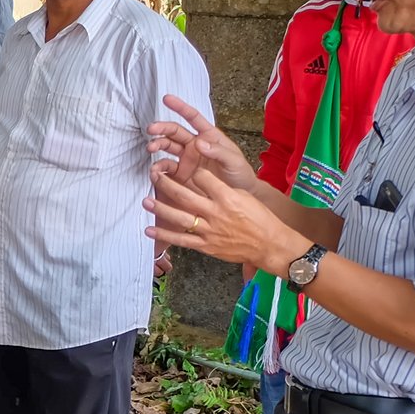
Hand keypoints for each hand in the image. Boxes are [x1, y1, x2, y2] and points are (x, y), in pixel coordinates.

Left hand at [145, 160, 305, 275]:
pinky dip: (165, 236)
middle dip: (166, 184)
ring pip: (179, 218)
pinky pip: (181, 240)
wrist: (268, 244)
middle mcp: (215, 213)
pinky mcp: (206, 246)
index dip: (192, 171)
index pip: (202, 177)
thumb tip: (202, 180)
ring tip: (145, 201)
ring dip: (160, 209)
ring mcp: (209, 230)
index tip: (185, 167)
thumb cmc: (259, 218)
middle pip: (184, 195)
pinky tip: (150, 230)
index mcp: (226, 197)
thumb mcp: (243, 196)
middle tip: (153, 175)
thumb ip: (221, 189)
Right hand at [146, 95, 257, 193]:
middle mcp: (195, 145)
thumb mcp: (233, 160)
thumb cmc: (240, 174)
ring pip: (167, 146)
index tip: (167, 99)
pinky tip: (155, 170)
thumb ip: (218, 151)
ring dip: (157, 144)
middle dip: (161, 128)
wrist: (236, 197)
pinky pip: (165, 168)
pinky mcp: (180, 174)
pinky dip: (158, 168)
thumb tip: (200, 142)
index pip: (193, 118)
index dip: (180, 107)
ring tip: (151, 148)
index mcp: (208, 136)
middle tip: (152, 129)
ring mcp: (186, 159)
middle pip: (174, 131)